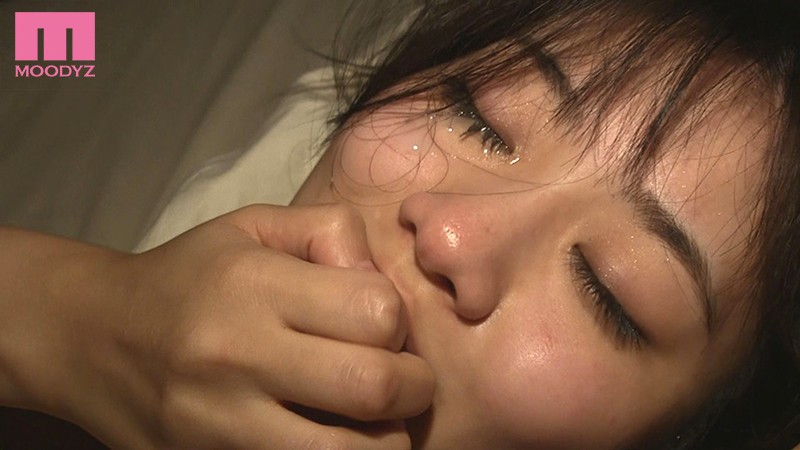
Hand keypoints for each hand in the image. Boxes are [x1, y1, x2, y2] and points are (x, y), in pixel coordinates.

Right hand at [41, 205, 433, 448]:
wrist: (95, 338)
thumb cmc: (190, 276)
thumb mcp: (253, 227)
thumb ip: (329, 231)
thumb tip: (383, 278)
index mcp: (253, 286)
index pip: (376, 312)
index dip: (398, 321)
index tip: (382, 326)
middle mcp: (236, 357)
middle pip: (375, 388)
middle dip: (413, 387)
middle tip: (403, 381)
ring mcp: (221, 426)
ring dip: (384, 440)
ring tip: (371, 418)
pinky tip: (332, 438)